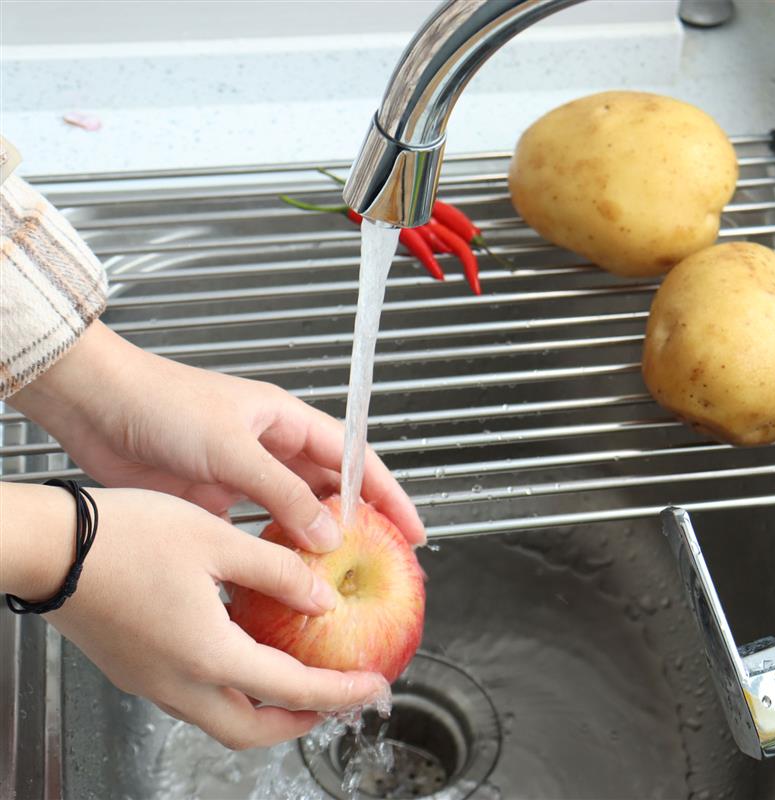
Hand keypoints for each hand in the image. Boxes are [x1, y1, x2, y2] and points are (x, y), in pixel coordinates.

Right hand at [1, 483, 388, 748]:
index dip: (338, 692)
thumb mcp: (216, 541)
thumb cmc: (125, 537)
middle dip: (299, 723)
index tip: (371, 689)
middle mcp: (178, 681)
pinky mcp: (135, 667)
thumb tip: (322, 596)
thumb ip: (277, 572)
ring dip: (263, 711)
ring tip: (293, 682)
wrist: (47, 546)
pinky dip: (229, 690)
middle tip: (332, 701)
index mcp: (207, 653)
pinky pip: (193, 696)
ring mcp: (151, 680)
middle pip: (250, 731)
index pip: (290, 690)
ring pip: (219, 719)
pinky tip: (240, 653)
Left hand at [10, 321, 424, 549]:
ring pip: (296, 515)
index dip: (388, 494)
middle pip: (331, 490)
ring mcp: (244, 476)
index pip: (354, 458)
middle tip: (383, 566)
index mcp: (286, 422)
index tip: (412, 530)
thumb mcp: (233, 448)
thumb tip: (329, 535)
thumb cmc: (165, 405)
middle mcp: (271, 449)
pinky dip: (271, 554)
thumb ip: (283, 493)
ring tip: (337, 580)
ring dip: (316, 543)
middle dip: (360, 525)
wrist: (100, 408)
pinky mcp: (215, 499)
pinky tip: (280, 577)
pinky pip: (256, 531)